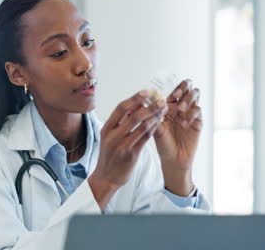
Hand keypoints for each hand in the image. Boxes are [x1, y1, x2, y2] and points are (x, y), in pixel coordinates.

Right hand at [89, 90, 167, 208]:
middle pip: (133, 115)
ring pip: (142, 126)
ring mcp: (122, 145)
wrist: (106, 177)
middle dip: (149, 106)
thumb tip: (134, 106)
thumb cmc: (109, 156)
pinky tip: (160, 123)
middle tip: (161, 100)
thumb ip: (119, 123)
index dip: (135, 98)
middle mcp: (113, 136)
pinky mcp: (131, 154)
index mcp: (106, 129)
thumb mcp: (109, 137)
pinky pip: (145, 138)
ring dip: (155, 116)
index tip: (146, 92)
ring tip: (164, 110)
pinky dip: (154, 129)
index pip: (121, 108)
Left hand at [153, 79, 201, 195]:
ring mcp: (190, 112)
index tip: (161, 94)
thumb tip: (147, 99)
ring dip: (187, 99)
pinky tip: (184, 124)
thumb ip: (153, 115)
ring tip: (180, 110)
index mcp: (167, 105)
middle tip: (176, 95)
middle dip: (182, 87)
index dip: (167, 86)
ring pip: (195, 94)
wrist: (173, 159)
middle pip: (186, 85)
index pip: (170, 88)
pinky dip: (191, 114)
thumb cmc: (162, 144)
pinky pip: (198, 109)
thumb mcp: (154, 128)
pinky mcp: (198, 120)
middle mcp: (179, 106)